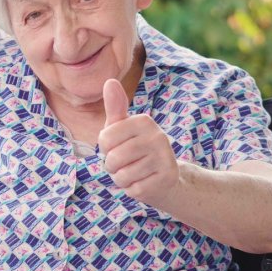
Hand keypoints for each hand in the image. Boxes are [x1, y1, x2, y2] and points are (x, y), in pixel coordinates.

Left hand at [97, 79, 179, 204]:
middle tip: (126, 163)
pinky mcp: (167, 179)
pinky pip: (133, 189)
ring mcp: (164, 158)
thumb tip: (109, 81)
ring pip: (122, 175)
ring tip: (135, 172)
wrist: (164, 178)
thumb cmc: (135, 150)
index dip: (105, 149)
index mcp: (144, 121)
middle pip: (113, 158)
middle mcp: (158, 136)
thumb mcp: (123, 128)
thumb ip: (115, 107)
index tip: (118, 147)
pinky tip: (144, 182)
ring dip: (122, 179)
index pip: (104, 139)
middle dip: (112, 166)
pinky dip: (133, 190)